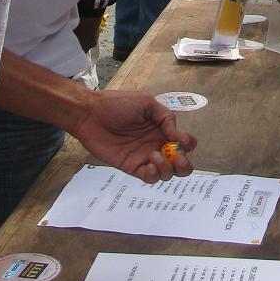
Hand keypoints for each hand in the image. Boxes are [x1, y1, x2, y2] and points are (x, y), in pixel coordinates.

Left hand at [71, 89, 197, 182]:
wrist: (91, 113)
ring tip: (154, 155)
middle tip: (177, 158)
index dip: (188, 143)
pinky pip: (150, 178)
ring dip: (168, 168)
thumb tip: (177, 135)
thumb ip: (165, 117)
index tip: (181, 140)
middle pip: (180, 162)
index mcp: (162, 128)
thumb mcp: (146, 102)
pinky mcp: (132, 167)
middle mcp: (157, 144)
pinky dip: (155, 175)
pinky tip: (150, 164)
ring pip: (167, 173)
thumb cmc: (117, 104)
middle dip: (185, 164)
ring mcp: (145, 157)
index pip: (184, 141)